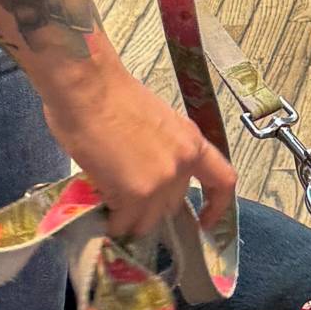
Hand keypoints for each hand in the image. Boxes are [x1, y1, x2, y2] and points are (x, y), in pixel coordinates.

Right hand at [40, 54, 236, 240]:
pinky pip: (124, 223)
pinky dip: (112, 222)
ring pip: (148, 220)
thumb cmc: (111, 95)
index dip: (216, 207)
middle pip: (173, 205)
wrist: (88, 86)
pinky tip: (100, 210)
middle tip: (125, 199)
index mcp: (192, 142)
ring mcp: (162, 181)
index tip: (204, 222)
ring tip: (109, 203)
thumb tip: (148, 176)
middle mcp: (183, 164)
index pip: (222, 181)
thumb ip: (162, 152)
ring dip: (129, 217)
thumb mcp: (155, 124)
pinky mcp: (136, 194)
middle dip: (150, 207)